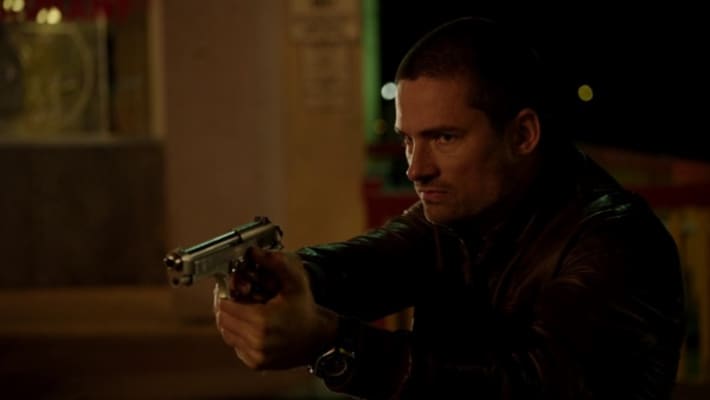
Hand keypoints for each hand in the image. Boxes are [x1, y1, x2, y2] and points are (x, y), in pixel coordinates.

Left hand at [214, 247, 337, 369]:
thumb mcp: (294, 282)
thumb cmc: (305, 309)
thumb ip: (275, 263)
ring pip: (227, 334)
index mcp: (262, 321)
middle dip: (228, 307)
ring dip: (232, 321)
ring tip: (248, 311)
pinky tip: (253, 326)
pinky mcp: (256, 364)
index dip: (227, 295)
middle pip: (223, 320)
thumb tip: (254, 251)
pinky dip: (239, 334)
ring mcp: (255, 355)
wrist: (317, 338)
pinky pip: (235, 345)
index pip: (225, 307)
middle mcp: (256, 341)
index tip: (236, 289)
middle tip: (240, 299)